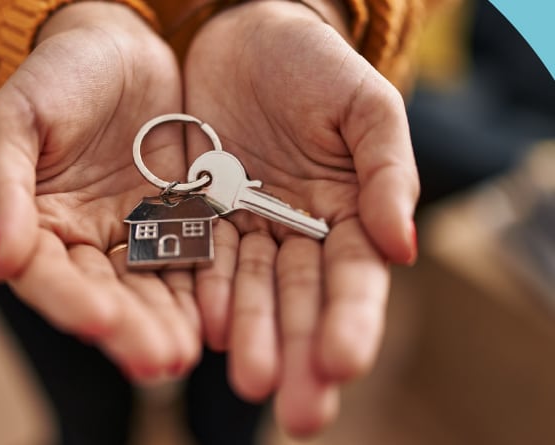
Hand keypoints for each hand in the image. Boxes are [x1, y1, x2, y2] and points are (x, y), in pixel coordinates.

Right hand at [0, 3, 199, 380]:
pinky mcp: (178, 219)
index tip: (100, 320)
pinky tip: (217, 317)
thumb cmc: (59, 73)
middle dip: (130, 328)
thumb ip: (4, 185)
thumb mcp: (17, 117)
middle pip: (103, 293)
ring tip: (188, 353)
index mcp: (36, 221)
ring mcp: (133, 232)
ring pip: (148, 287)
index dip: (69, 300)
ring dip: (167, 321)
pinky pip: (190, 258)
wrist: (121, 43)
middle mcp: (84, 238)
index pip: (45, 274)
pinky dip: (201, 288)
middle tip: (161, 360)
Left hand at [184, 0, 418, 434]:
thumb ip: (388, 171)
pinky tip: (206, 328)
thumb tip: (404, 247)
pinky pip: (201, 258)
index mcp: (349, 212)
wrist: (245, 35)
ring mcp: (249, 226)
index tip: (344, 362)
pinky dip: (205, 293)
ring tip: (252, 381)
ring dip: (253, 336)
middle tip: (300, 409)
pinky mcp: (201, 213)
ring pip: (251, 290)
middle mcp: (298, 231)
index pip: (355, 277)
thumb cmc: (315, 64)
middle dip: (302, 352)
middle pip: (302, 300)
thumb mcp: (363, 105)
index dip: (352, 320)